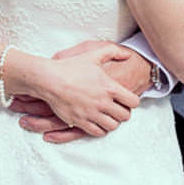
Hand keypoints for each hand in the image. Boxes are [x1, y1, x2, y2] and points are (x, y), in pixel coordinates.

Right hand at [17, 41, 151, 142]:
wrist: (50, 80)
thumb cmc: (71, 67)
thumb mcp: (93, 54)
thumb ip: (113, 51)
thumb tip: (128, 54)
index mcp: (109, 87)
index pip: (133, 102)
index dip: (132, 101)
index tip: (126, 99)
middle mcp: (103, 103)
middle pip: (125, 116)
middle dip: (123, 112)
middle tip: (118, 108)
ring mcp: (92, 114)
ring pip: (112, 126)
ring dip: (112, 122)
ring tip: (108, 116)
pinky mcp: (80, 122)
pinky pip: (97, 132)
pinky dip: (100, 129)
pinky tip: (97, 122)